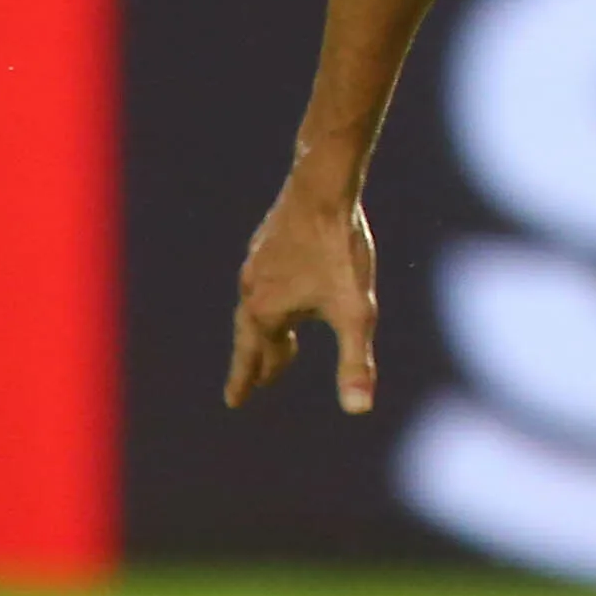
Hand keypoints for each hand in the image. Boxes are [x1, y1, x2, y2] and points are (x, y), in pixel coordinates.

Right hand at [227, 177, 380, 413]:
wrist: (325, 185)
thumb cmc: (340, 248)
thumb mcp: (355, 311)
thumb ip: (356, 361)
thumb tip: (359, 410)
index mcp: (265, 311)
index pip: (255, 357)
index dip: (248, 380)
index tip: (235, 402)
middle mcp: (252, 288)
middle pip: (253, 334)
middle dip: (257, 360)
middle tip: (255, 383)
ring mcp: (257, 262)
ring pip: (258, 305)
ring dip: (266, 329)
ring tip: (282, 342)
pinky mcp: (268, 240)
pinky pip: (265, 279)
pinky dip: (272, 298)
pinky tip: (289, 290)